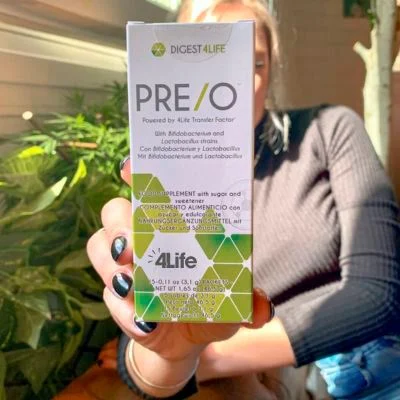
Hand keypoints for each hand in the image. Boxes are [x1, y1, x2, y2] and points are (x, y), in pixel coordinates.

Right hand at [87, 157, 273, 362]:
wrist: (187, 338)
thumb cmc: (211, 304)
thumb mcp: (232, 299)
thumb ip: (247, 301)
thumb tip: (262, 307)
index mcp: (171, 223)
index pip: (148, 187)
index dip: (137, 173)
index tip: (132, 169)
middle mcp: (142, 234)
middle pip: (115, 211)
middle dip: (119, 225)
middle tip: (131, 248)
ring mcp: (123, 263)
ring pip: (99, 246)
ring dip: (111, 265)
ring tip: (131, 285)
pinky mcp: (114, 294)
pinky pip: (106, 293)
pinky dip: (122, 308)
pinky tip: (144, 322)